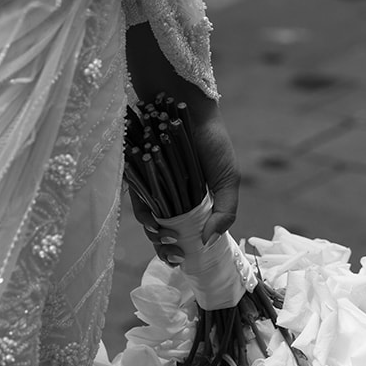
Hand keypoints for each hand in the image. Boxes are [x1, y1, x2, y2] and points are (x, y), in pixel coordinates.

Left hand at [125, 22, 240, 243]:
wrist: (185, 106)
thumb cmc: (211, 141)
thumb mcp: (228, 178)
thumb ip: (224, 212)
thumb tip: (208, 243)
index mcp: (194, 200)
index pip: (186, 232)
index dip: (183, 250)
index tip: (183, 260)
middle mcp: (173, 195)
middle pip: (164, 231)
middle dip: (165, 248)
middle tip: (172, 256)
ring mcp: (154, 186)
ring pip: (150, 220)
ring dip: (154, 235)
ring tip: (163, 239)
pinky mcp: (137, 175)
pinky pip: (137, 199)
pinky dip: (144, 214)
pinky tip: (153, 221)